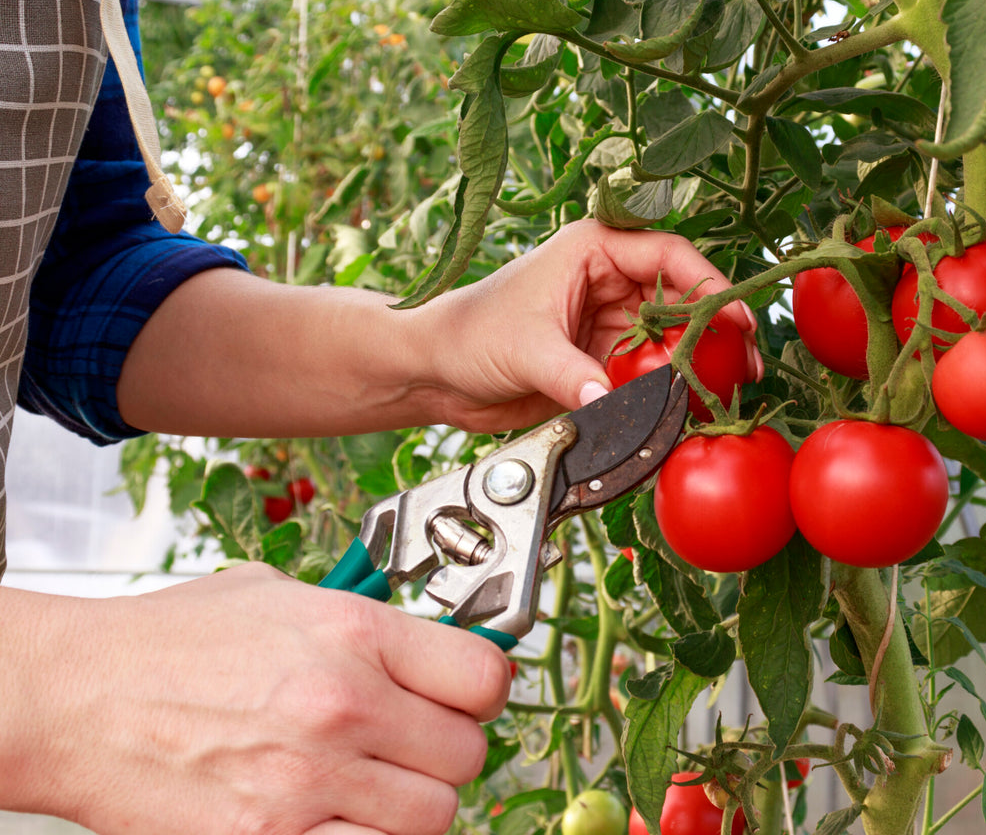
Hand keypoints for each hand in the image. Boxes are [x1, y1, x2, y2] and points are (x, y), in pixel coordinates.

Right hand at [0, 564, 510, 834]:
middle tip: (410, 746)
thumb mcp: (282, 597)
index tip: (467, 697)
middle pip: (466, 754)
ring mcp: (307, 781)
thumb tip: (434, 652)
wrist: (78, 697)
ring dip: (410, 805)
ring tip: (370, 787)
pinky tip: (338, 819)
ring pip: (431, 817)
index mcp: (353, 632)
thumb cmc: (170, 643)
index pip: (484, 676)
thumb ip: (368, 625)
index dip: (483, 691)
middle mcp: (341, 704)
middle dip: (445, 753)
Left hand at [419, 219, 760, 431]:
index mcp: (592, 250)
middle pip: (681, 300)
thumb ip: (571, 375)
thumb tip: (609, 402)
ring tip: (725, 391)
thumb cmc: (468, 334)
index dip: (708, 286)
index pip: (668, 257)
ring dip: (695, 365)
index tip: (735, 320)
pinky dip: (668, 391)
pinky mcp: (604, 361)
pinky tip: (687, 409)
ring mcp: (609, 322)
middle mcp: (608, 281)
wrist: (435, 373)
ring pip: (670, 340)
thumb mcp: (524, 349)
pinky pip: (649, 373)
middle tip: (744, 364)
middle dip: (714, 332)